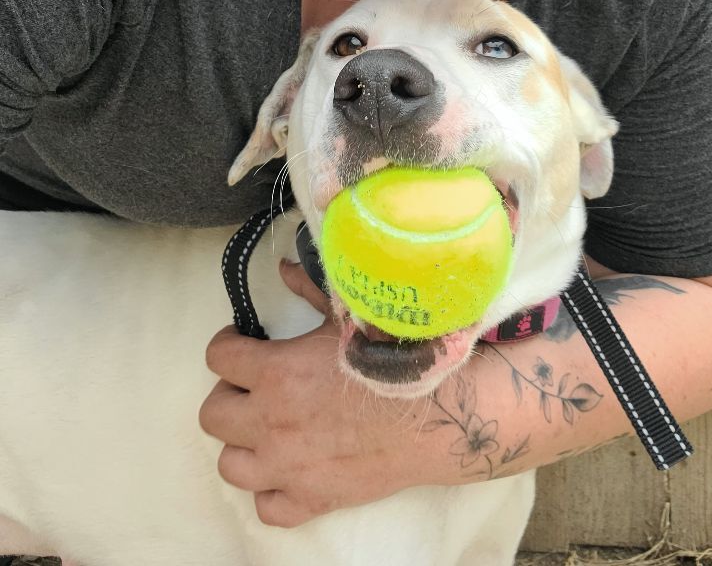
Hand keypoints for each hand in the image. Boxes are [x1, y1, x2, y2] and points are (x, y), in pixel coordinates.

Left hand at [199, 260, 433, 527]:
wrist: (436, 413)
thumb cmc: (393, 358)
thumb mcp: (348, 313)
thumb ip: (309, 287)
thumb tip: (282, 268)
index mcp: (276, 372)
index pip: (218, 358)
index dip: (227, 346)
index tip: (242, 343)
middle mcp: (271, 423)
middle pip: (212, 414)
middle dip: (229, 394)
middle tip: (254, 386)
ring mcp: (288, 467)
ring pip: (230, 464)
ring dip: (243, 443)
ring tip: (267, 427)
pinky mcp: (311, 499)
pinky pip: (266, 507)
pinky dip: (271, 489)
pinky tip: (288, 467)